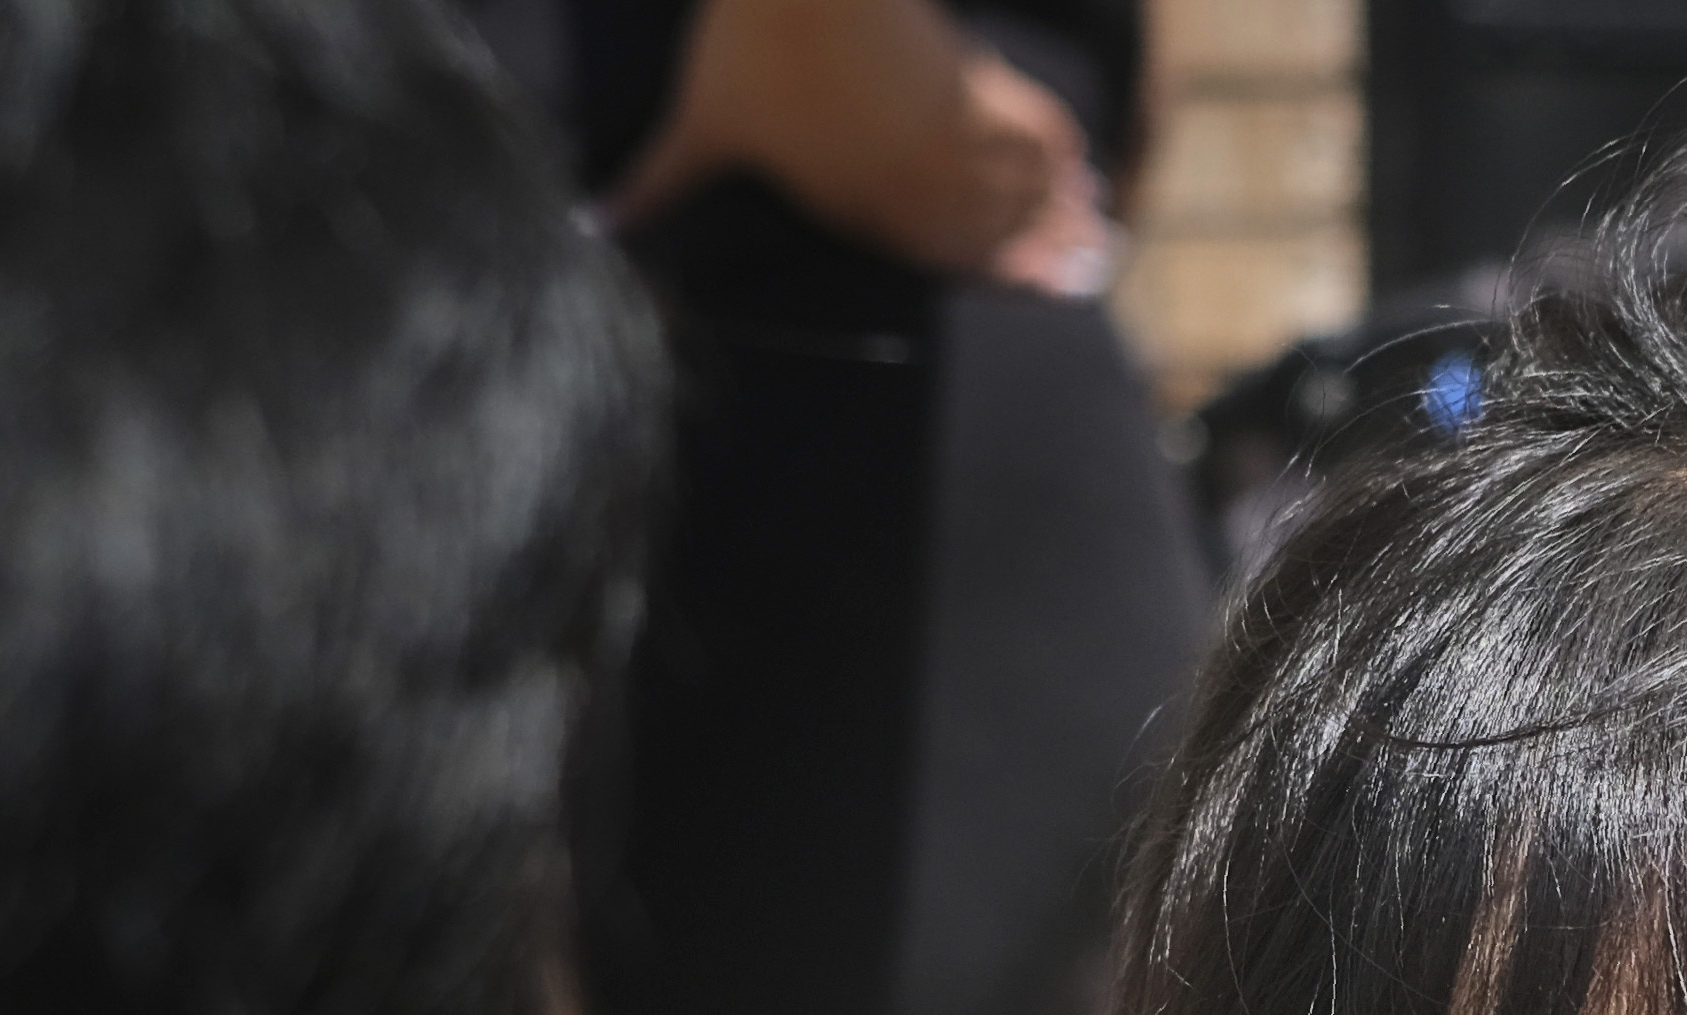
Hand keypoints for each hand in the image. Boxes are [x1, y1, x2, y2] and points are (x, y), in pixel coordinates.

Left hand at [605, 0, 1115, 293]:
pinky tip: (1084, 164)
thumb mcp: (698, 122)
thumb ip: (655, 183)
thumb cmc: (748, 44)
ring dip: (1060, 214)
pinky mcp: (963, 81)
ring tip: (1099, 237)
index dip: (985, 275)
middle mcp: (911, 181)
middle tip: (1087, 280)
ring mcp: (946, 133)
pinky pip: (1026, 131)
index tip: (1031, 298)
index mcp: (854, 201)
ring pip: (1017, 188)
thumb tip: (587, 226)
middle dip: (1040, 256)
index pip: (931, 253)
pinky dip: (1058, 151)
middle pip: (989, 230)